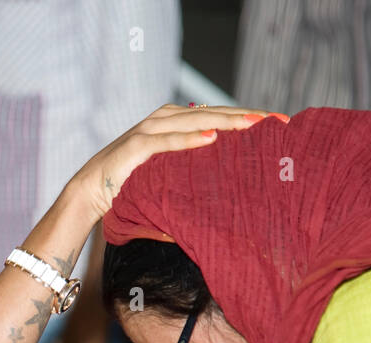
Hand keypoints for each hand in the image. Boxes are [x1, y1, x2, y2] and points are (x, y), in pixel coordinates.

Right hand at [69, 104, 273, 218]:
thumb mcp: (168, 180)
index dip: (250, 118)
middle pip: (214, 113)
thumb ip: (193, 180)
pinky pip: (166, 142)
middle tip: (281, 121)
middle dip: (249, 117)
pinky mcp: (134, 147)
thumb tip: (228, 200)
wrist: (88, 193)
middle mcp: (164, 119)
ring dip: (226, 122)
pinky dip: (189, 140)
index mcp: (175, 123)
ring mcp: (149, 130)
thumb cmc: (130, 189)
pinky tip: (212, 139)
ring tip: (255, 125)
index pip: (219, 116)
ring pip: (195, 121)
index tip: (281, 124)